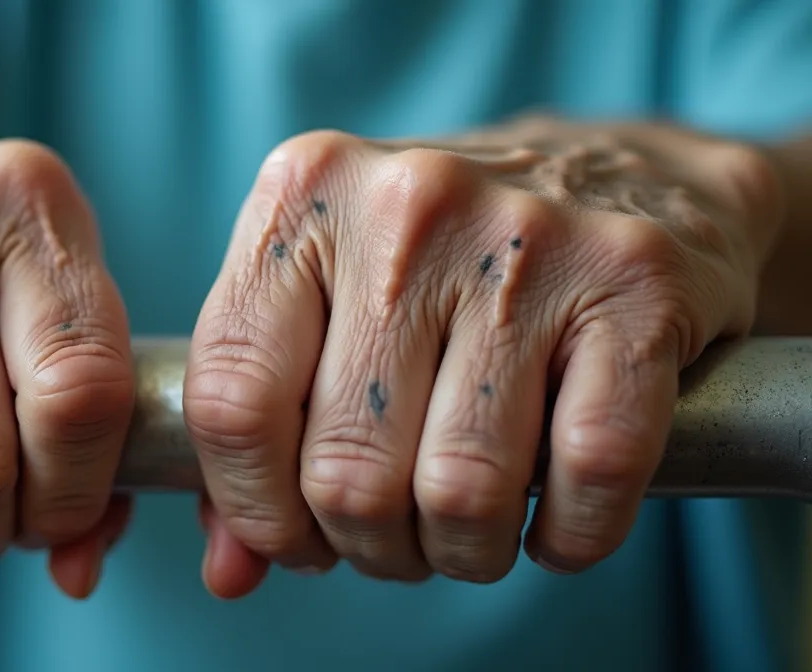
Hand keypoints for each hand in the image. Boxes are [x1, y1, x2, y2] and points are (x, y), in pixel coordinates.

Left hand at [184, 117, 783, 594]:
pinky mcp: (634, 281)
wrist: (620, 175)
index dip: (260, 510)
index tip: (299, 538)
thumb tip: (229, 572)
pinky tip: (555, 523)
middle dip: (369, 544)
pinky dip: (568, 533)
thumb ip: (258, 430)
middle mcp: (405, 205)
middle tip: (398, 539)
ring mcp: (524, 237)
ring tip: (470, 531)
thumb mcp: (327, 305)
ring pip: (462, 491)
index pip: (232, 403)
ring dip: (463, 551)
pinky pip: (587, 471)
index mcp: (303, 201)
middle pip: (347, 470)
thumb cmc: (442, 263)